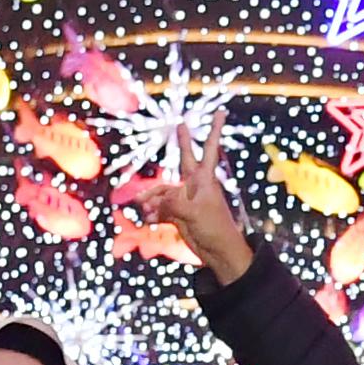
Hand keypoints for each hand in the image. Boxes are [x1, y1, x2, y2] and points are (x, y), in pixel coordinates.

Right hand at [118, 130, 255, 284]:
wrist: (217, 252)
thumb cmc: (214, 227)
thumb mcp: (193, 212)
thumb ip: (171, 202)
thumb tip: (152, 202)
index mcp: (205, 179)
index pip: (209, 148)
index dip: (214, 130)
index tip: (221, 112)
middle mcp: (194, 185)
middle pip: (185, 158)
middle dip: (182, 143)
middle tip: (181, 124)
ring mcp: (185, 199)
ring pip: (163, 190)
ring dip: (151, 198)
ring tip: (142, 206)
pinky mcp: (177, 214)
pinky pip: (159, 208)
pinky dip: (152, 213)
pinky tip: (148, 219)